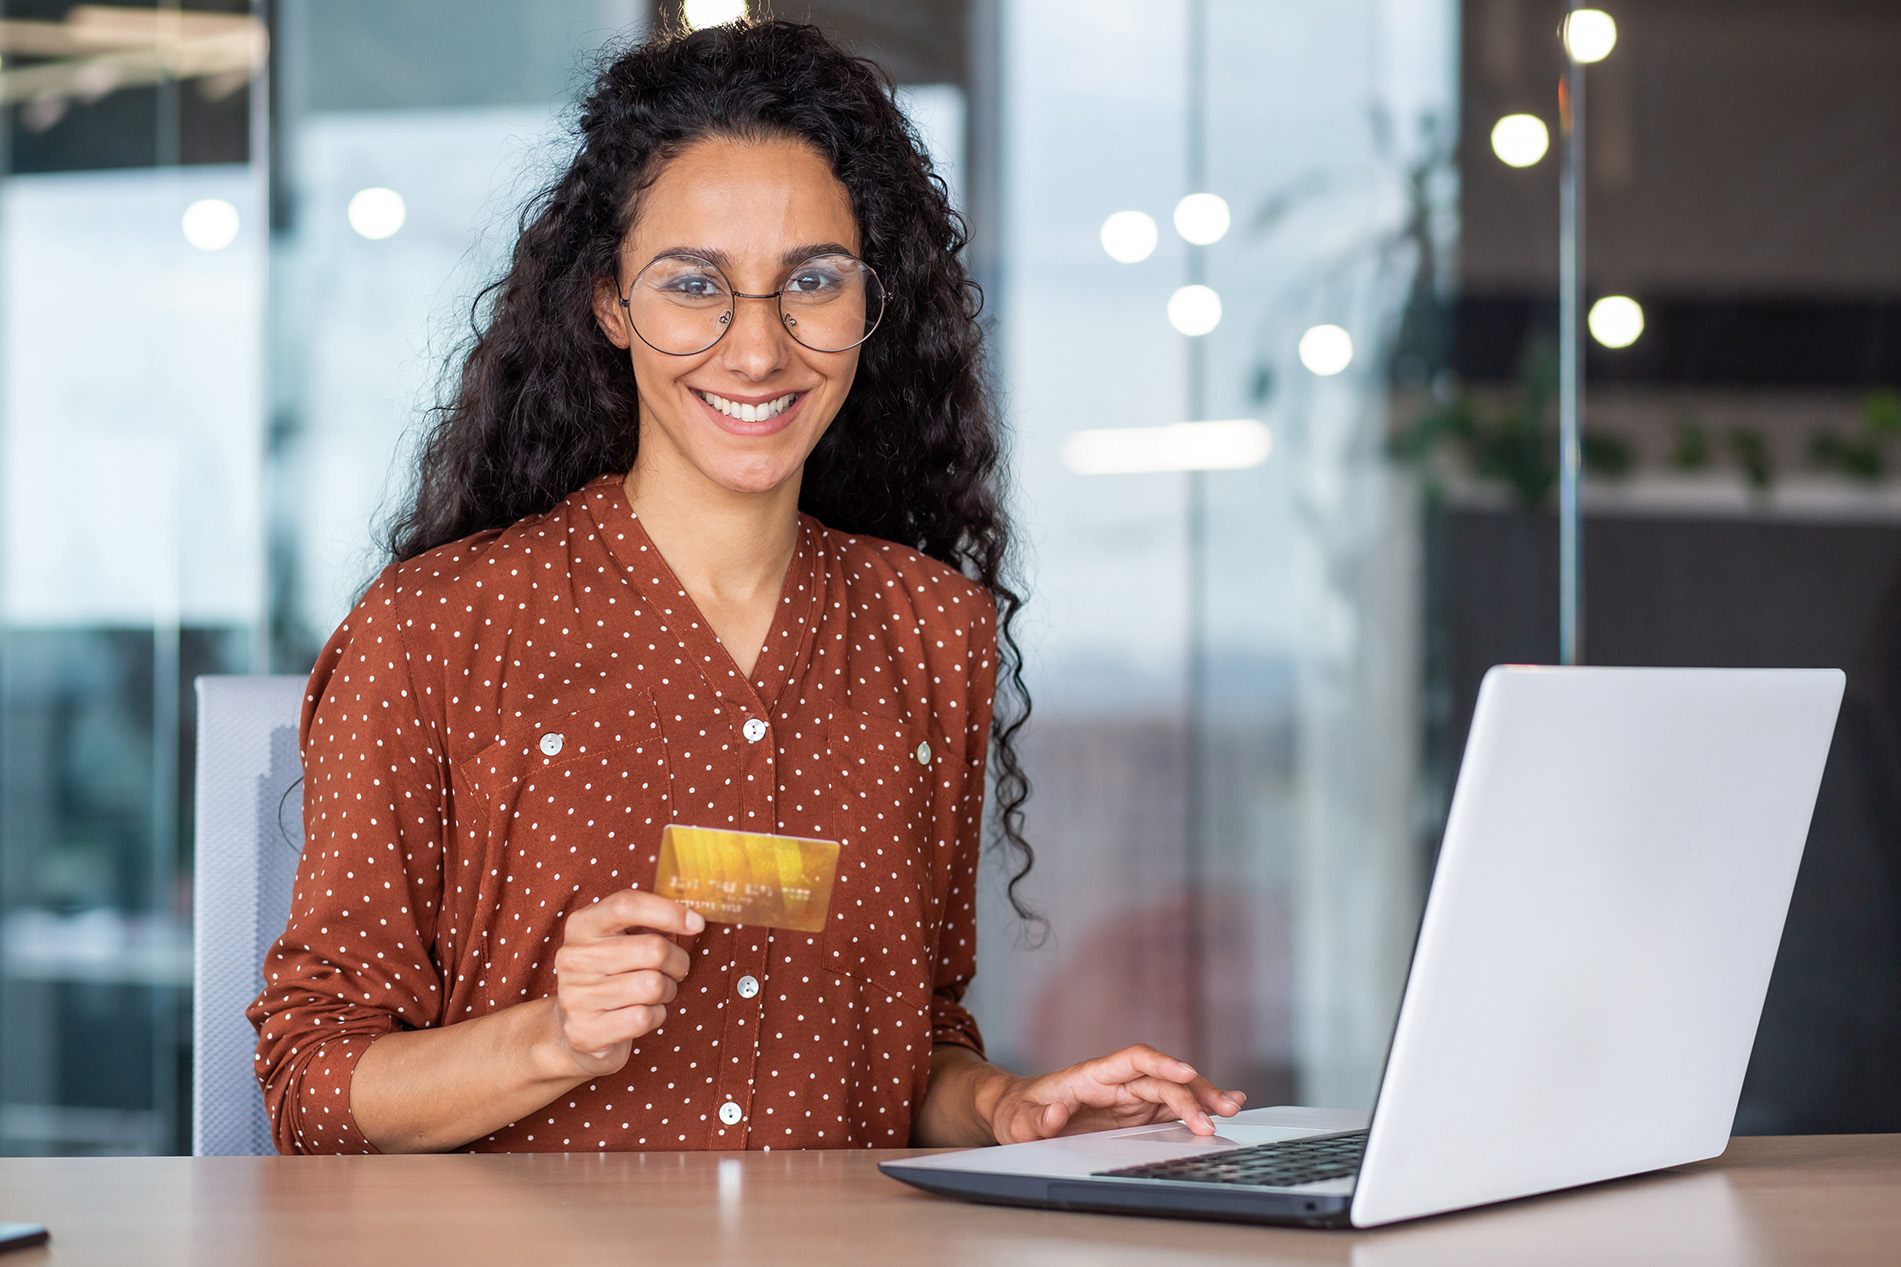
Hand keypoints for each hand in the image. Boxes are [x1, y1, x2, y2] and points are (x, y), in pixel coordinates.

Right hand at [545, 889, 702, 1078]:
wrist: (578, 1028)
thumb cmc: (612, 975)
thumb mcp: (620, 939)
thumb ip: (648, 921)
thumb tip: (692, 919)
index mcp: (582, 925)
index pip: (626, 905)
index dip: (668, 911)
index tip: (696, 923)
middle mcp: (573, 958)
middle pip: (653, 949)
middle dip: (678, 961)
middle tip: (674, 969)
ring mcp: (576, 996)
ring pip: (654, 986)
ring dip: (667, 991)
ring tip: (654, 993)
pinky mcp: (585, 1031)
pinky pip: (645, 1018)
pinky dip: (656, 1016)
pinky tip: (640, 1014)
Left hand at [985, 1044, 1244, 1143]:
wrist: (1019, 1113)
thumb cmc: (1018, 1113)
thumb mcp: (1016, 1122)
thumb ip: (1034, 1121)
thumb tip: (1055, 1116)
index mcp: (1091, 1076)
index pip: (1133, 1060)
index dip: (1160, 1063)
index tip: (1185, 1072)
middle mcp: (1116, 1083)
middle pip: (1161, 1079)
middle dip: (1192, 1092)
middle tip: (1218, 1114)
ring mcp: (1129, 1099)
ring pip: (1172, 1092)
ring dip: (1202, 1098)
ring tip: (1233, 1108)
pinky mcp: (1135, 1116)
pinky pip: (1171, 1109)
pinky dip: (1197, 1108)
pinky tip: (1224, 1107)